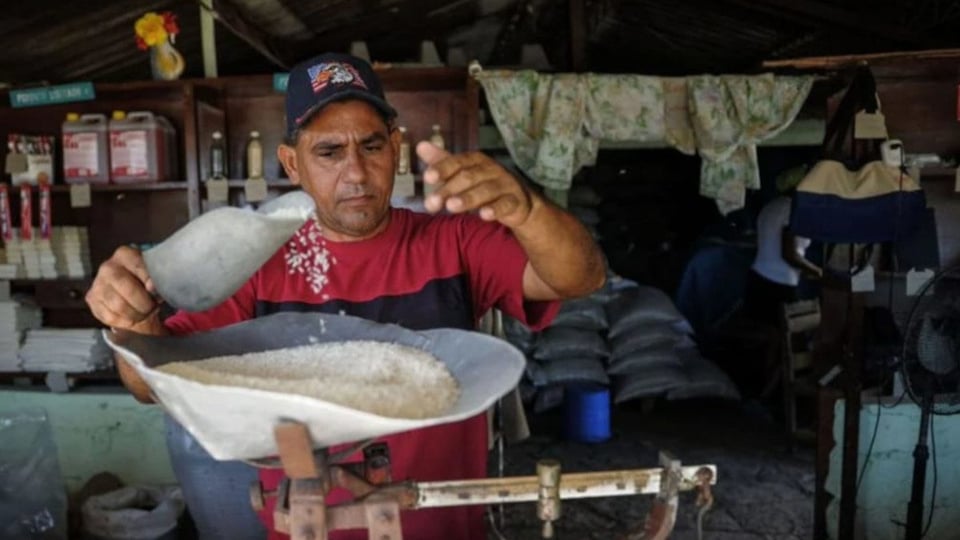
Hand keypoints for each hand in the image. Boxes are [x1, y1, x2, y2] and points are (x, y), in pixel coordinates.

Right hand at [86, 246, 162, 332]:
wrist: (131, 295)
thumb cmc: (145, 284)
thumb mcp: (155, 277)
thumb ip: (156, 278)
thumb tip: (151, 287)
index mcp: (125, 255)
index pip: (138, 267)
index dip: (149, 281)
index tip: (156, 292)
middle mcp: (108, 267)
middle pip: (128, 289)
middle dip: (144, 303)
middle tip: (152, 308)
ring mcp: (97, 284)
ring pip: (119, 306)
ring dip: (136, 315)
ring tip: (144, 313)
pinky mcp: (92, 300)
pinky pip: (110, 317)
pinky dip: (125, 321)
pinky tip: (132, 318)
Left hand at [417, 142, 533, 227]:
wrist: (519, 202)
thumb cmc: (485, 185)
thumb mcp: (463, 173)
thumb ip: (443, 163)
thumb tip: (420, 146)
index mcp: (476, 161)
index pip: (458, 162)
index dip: (442, 168)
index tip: (427, 177)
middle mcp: (491, 169)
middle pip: (468, 177)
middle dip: (449, 189)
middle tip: (432, 203)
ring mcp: (505, 184)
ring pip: (486, 190)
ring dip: (468, 198)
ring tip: (451, 207)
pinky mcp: (515, 201)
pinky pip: (506, 204)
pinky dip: (495, 209)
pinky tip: (484, 215)